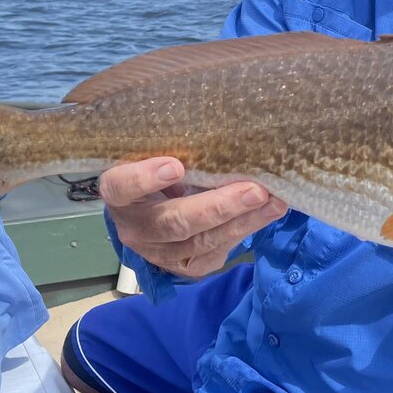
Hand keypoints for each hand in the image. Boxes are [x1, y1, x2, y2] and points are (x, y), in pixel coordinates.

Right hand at [101, 156, 287, 277]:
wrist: (153, 212)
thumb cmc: (158, 168)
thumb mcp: (155, 155)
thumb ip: (176, 147)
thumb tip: (224, 126)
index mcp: (119, 193)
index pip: (122, 186)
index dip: (145, 178)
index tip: (176, 164)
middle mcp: (134, 228)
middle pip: (172, 222)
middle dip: (217, 207)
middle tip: (254, 190)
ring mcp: (158, 252)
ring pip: (200, 242)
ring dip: (241, 222)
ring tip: (274, 202)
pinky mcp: (184, 267)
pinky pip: (215, 253)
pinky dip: (244, 232)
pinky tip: (267, 213)